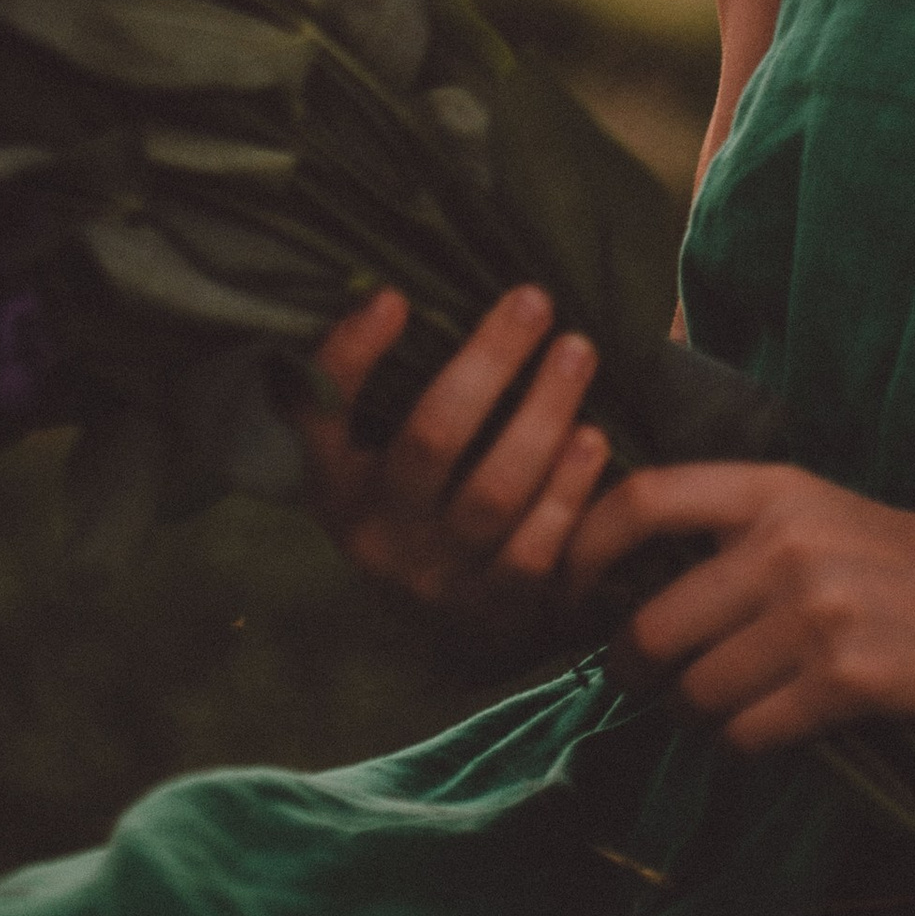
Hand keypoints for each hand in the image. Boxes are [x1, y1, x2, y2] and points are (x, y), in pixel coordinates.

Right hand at [295, 284, 610, 641]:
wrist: (439, 622)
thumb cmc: (410, 501)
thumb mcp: (367, 451)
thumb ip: (372, 385)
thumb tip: (396, 293)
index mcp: (335, 487)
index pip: (320, 418)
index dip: (351, 358)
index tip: (393, 298)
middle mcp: (381, 536)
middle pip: (432, 440)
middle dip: (488, 363)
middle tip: (534, 300)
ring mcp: (443, 578)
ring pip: (494, 493)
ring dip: (542, 416)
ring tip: (577, 351)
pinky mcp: (500, 611)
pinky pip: (537, 552)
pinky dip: (568, 494)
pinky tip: (593, 441)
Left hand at [563, 461, 914, 753]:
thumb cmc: (903, 562)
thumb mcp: (817, 509)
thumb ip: (733, 528)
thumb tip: (625, 573)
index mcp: (772, 488)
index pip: (643, 501)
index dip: (584, 545)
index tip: (566, 588)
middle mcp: (787, 544)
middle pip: (654, 623)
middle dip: (630, 668)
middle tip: (635, 681)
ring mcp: (817, 614)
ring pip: (697, 689)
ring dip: (691, 713)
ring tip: (711, 707)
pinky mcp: (847, 681)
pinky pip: (749, 732)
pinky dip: (741, 741)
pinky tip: (761, 729)